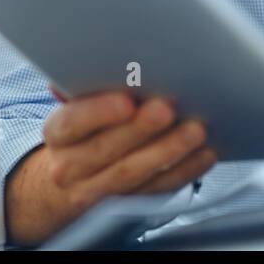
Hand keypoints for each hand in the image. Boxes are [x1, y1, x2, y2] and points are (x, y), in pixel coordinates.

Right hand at [4, 88, 217, 245]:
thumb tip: (111, 57)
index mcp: (59, 134)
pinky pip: (157, 190)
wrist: (69, 180)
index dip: (98, 112)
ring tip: (195, 130)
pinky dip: (184, 171)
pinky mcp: (126, 206)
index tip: (126, 101)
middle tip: (169, 109)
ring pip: (134, 173)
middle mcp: (72, 166)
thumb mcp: (78, 107)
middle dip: (142, 128)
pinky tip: (204, 154)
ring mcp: (97, 191)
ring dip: (169, 151)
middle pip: (107, 149)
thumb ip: (91, 87)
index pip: (72, 123)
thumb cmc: (85, 131)